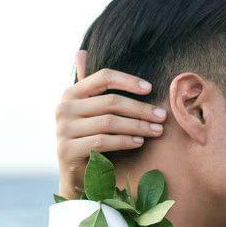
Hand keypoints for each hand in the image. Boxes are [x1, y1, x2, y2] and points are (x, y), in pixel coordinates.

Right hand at [55, 50, 167, 197]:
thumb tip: (82, 51)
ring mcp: (63, 130)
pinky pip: (103, 141)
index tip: (150, 89)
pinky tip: (139, 142)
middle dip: (141, 109)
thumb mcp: (88, 110)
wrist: (75, 175)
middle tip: (162, 116)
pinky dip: (124, 141)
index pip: (103, 77)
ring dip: (138, 126)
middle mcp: (63, 108)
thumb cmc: (88, 138)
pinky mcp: (68, 150)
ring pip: (109, 122)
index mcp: (70, 93)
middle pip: (111, 102)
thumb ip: (89, 86)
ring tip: (156, 130)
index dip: (128, 81)